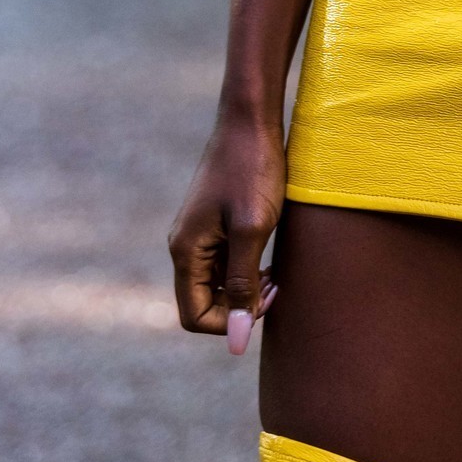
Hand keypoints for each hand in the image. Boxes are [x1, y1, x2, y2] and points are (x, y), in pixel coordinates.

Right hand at [169, 113, 285, 345]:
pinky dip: (246, 267)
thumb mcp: (252, 230)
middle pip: (205, 302)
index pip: (195, 316)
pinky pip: (223, 261)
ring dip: (246, 287)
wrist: (251, 118)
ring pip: (217, 283)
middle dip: (240, 305)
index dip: (230, 321)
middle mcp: (184, 244)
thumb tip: (236, 343)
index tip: (265, 298)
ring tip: (276, 271)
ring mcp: (197, 232)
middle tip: (277, 285)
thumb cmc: (254, 170)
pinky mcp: (213, 221)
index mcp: (185, 250)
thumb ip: (243, 286)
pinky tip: (270, 255)